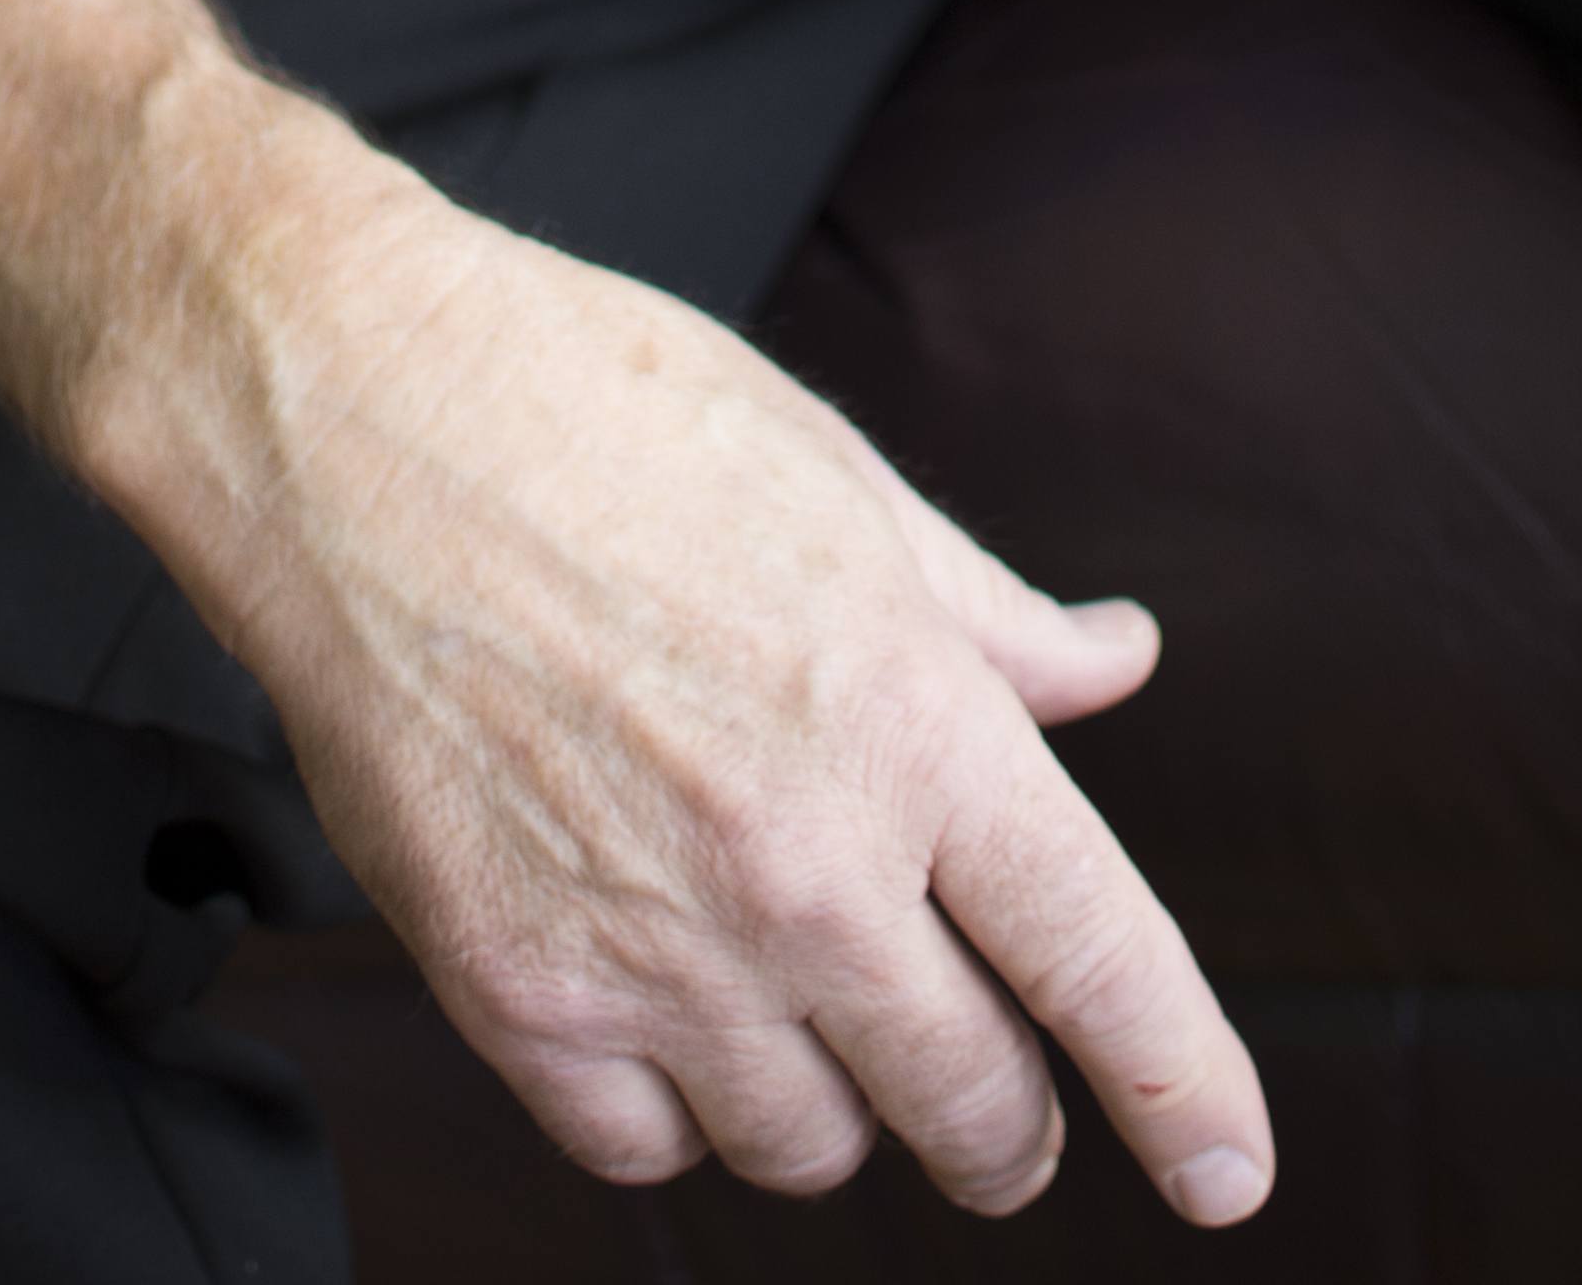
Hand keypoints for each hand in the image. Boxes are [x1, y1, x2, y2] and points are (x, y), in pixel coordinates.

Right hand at [108, 116, 1273, 1229]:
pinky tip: (659, 1004)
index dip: (1190, 1094)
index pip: (1105, 965)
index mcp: (916, 721)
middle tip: (990, 1100)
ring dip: (829, 1099)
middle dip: (1004, 1124)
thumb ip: (993, 616)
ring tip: (790, 998)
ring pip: (811, 1147)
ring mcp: (656, 944)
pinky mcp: (513, 992)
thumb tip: (1115, 670)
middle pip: (971, 1104)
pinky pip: (644, 1150)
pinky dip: (670, 1107)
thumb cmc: (602, 409)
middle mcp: (807, 864)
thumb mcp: (842, 482)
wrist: (353, 412)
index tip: (1228, 1173)